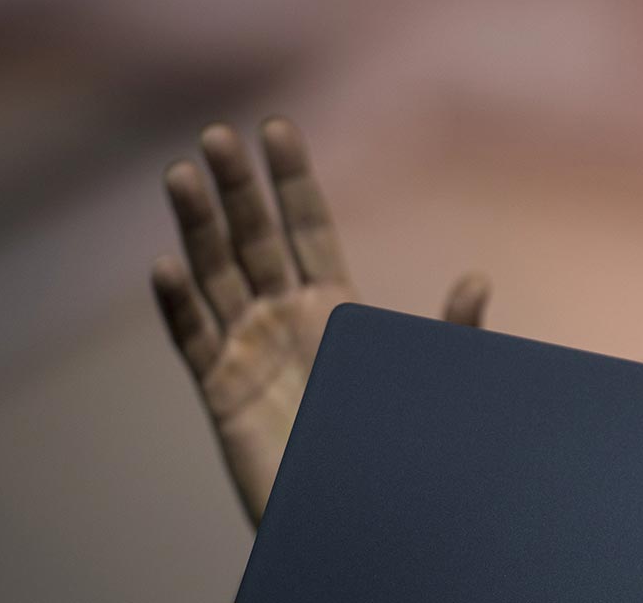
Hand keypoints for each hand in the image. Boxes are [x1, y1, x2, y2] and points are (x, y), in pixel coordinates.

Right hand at [151, 118, 488, 523]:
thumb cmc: (396, 443)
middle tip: (218, 132)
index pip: (306, 225)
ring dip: (197, 226)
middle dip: (237, 187)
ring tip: (181, 174)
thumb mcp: (431, 380)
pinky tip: (166, 266)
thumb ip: (452, 332)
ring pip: (216, 275)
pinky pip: (194, 341)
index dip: (291, 178)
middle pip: (255, 238)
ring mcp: (249, 350)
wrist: (357, 514)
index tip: (277, 127)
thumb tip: (476, 279)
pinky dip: (179, 306)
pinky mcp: (223, 392)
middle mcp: (286, 317)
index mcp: (334, 304)